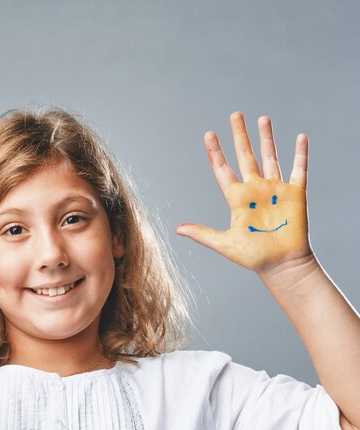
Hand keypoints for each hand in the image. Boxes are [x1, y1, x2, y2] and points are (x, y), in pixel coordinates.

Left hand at [176, 112, 311, 274]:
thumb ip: (202, 234)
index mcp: (237, 199)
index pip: (223, 170)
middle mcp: (255, 190)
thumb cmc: (253, 257)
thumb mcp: (224, 243)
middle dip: (240, 135)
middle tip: (235, 114)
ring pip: (270, 156)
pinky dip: (300, 153)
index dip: (215, 153)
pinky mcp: (295, 193)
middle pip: (246, 156)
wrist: (281, 265)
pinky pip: (298, 169)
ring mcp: (275, 189)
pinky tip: (300, 137)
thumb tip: (177, 229)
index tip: (208, 135)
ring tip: (262, 118)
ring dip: (266, 137)